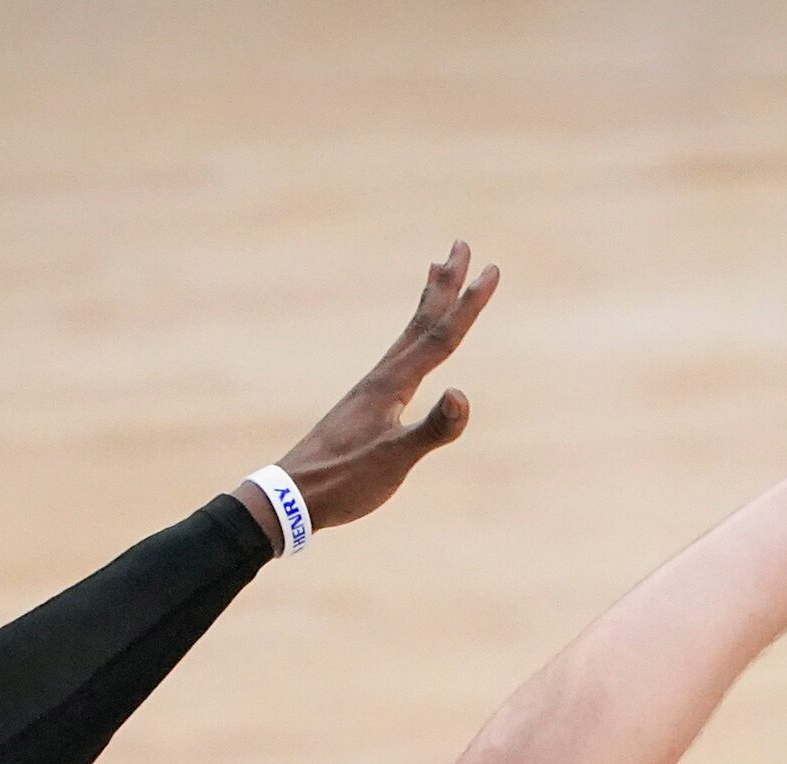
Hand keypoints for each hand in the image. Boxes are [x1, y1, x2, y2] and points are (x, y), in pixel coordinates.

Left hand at [237, 241, 499, 545]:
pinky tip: (412, 347)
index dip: (468, 304)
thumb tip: (462, 395)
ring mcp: (373, 390)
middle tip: (461, 245)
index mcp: (391, 384)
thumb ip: (431, 429)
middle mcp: (382, 377)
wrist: (294, 496)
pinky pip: (399, 357)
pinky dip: (412, 337)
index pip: (439, 337)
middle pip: (421, 321)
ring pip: (408, 335)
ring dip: (428, 302)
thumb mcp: (393, 460)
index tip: (491, 270)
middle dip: (445, 283)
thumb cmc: (344, 481)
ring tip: (437, 272)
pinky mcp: (367, 405)